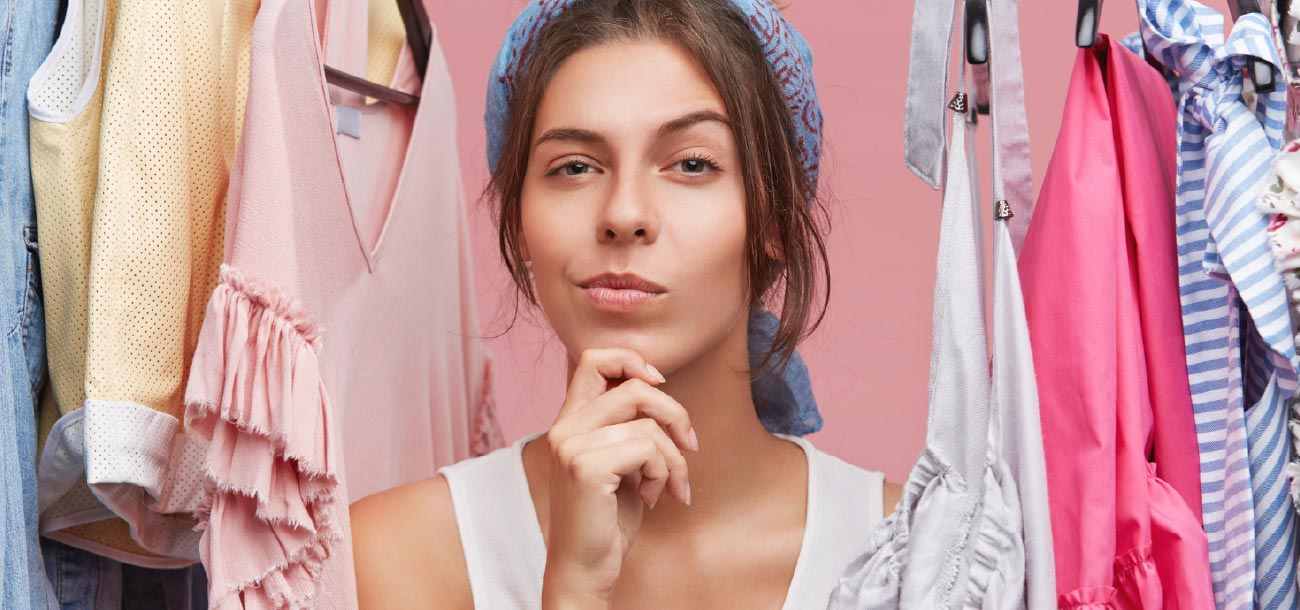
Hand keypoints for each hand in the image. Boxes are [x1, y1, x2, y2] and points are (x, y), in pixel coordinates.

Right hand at [540, 348, 697, 607]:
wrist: (584, 569)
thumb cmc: (607, 520)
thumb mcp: (621, 463)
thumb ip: (630, 427)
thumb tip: (660, 390)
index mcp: (570, 421)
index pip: (593, 359)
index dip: (632, 361)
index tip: (659, 384)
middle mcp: (565, 428)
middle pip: (635, 388)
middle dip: (676, 415)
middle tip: (691, 445)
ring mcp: (572, 445)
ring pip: (649, 426)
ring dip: (674, 459)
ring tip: (669, 486)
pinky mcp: (586, 467)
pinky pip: (648, 449)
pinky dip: (664, 474)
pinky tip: (654, 497)